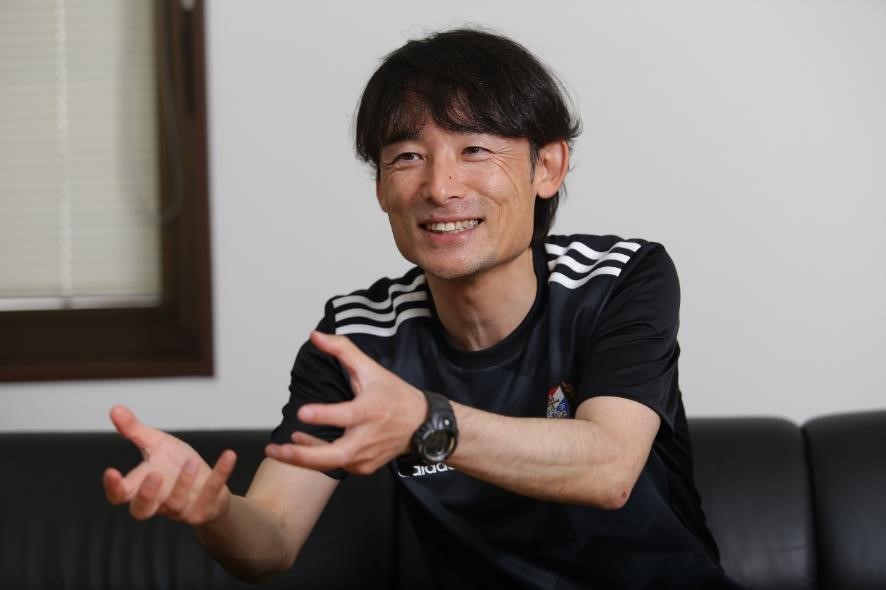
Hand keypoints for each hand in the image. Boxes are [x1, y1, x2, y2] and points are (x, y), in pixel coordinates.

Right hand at [103, 405, 235, 523]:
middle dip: (146, 495)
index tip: (111, 471)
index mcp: (142, 486)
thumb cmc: (175, 465)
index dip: (114, 487)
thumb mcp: (157, 444)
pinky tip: (229, 455)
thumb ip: (135, 430)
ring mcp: (181, 509)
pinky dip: (221, 474)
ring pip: (176, 505)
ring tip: (191, 461)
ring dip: (183, 482)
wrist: (208, 486)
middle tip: (154, 474)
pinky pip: (212, 493)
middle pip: (141, 510)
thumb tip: (115, 408)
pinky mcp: (204, 508)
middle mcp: (158, 502)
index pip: (120, 495)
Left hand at [266, 331, 425, 474]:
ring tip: (276, 449)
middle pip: (335, 454)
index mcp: (371, 410)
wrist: (422, 425)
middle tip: (278, 448)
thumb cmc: (394, 395)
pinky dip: (315, 457)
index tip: (302, 412)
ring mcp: (366, 455)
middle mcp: (369, 437)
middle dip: (303, 455)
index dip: (324, 415)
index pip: (346, 415)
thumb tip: (315, 336)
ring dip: (302, 457)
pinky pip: (335, 464)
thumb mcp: (371, 368)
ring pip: (330, 463)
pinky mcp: (363, 466)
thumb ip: (342, 350)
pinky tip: (300, 443)